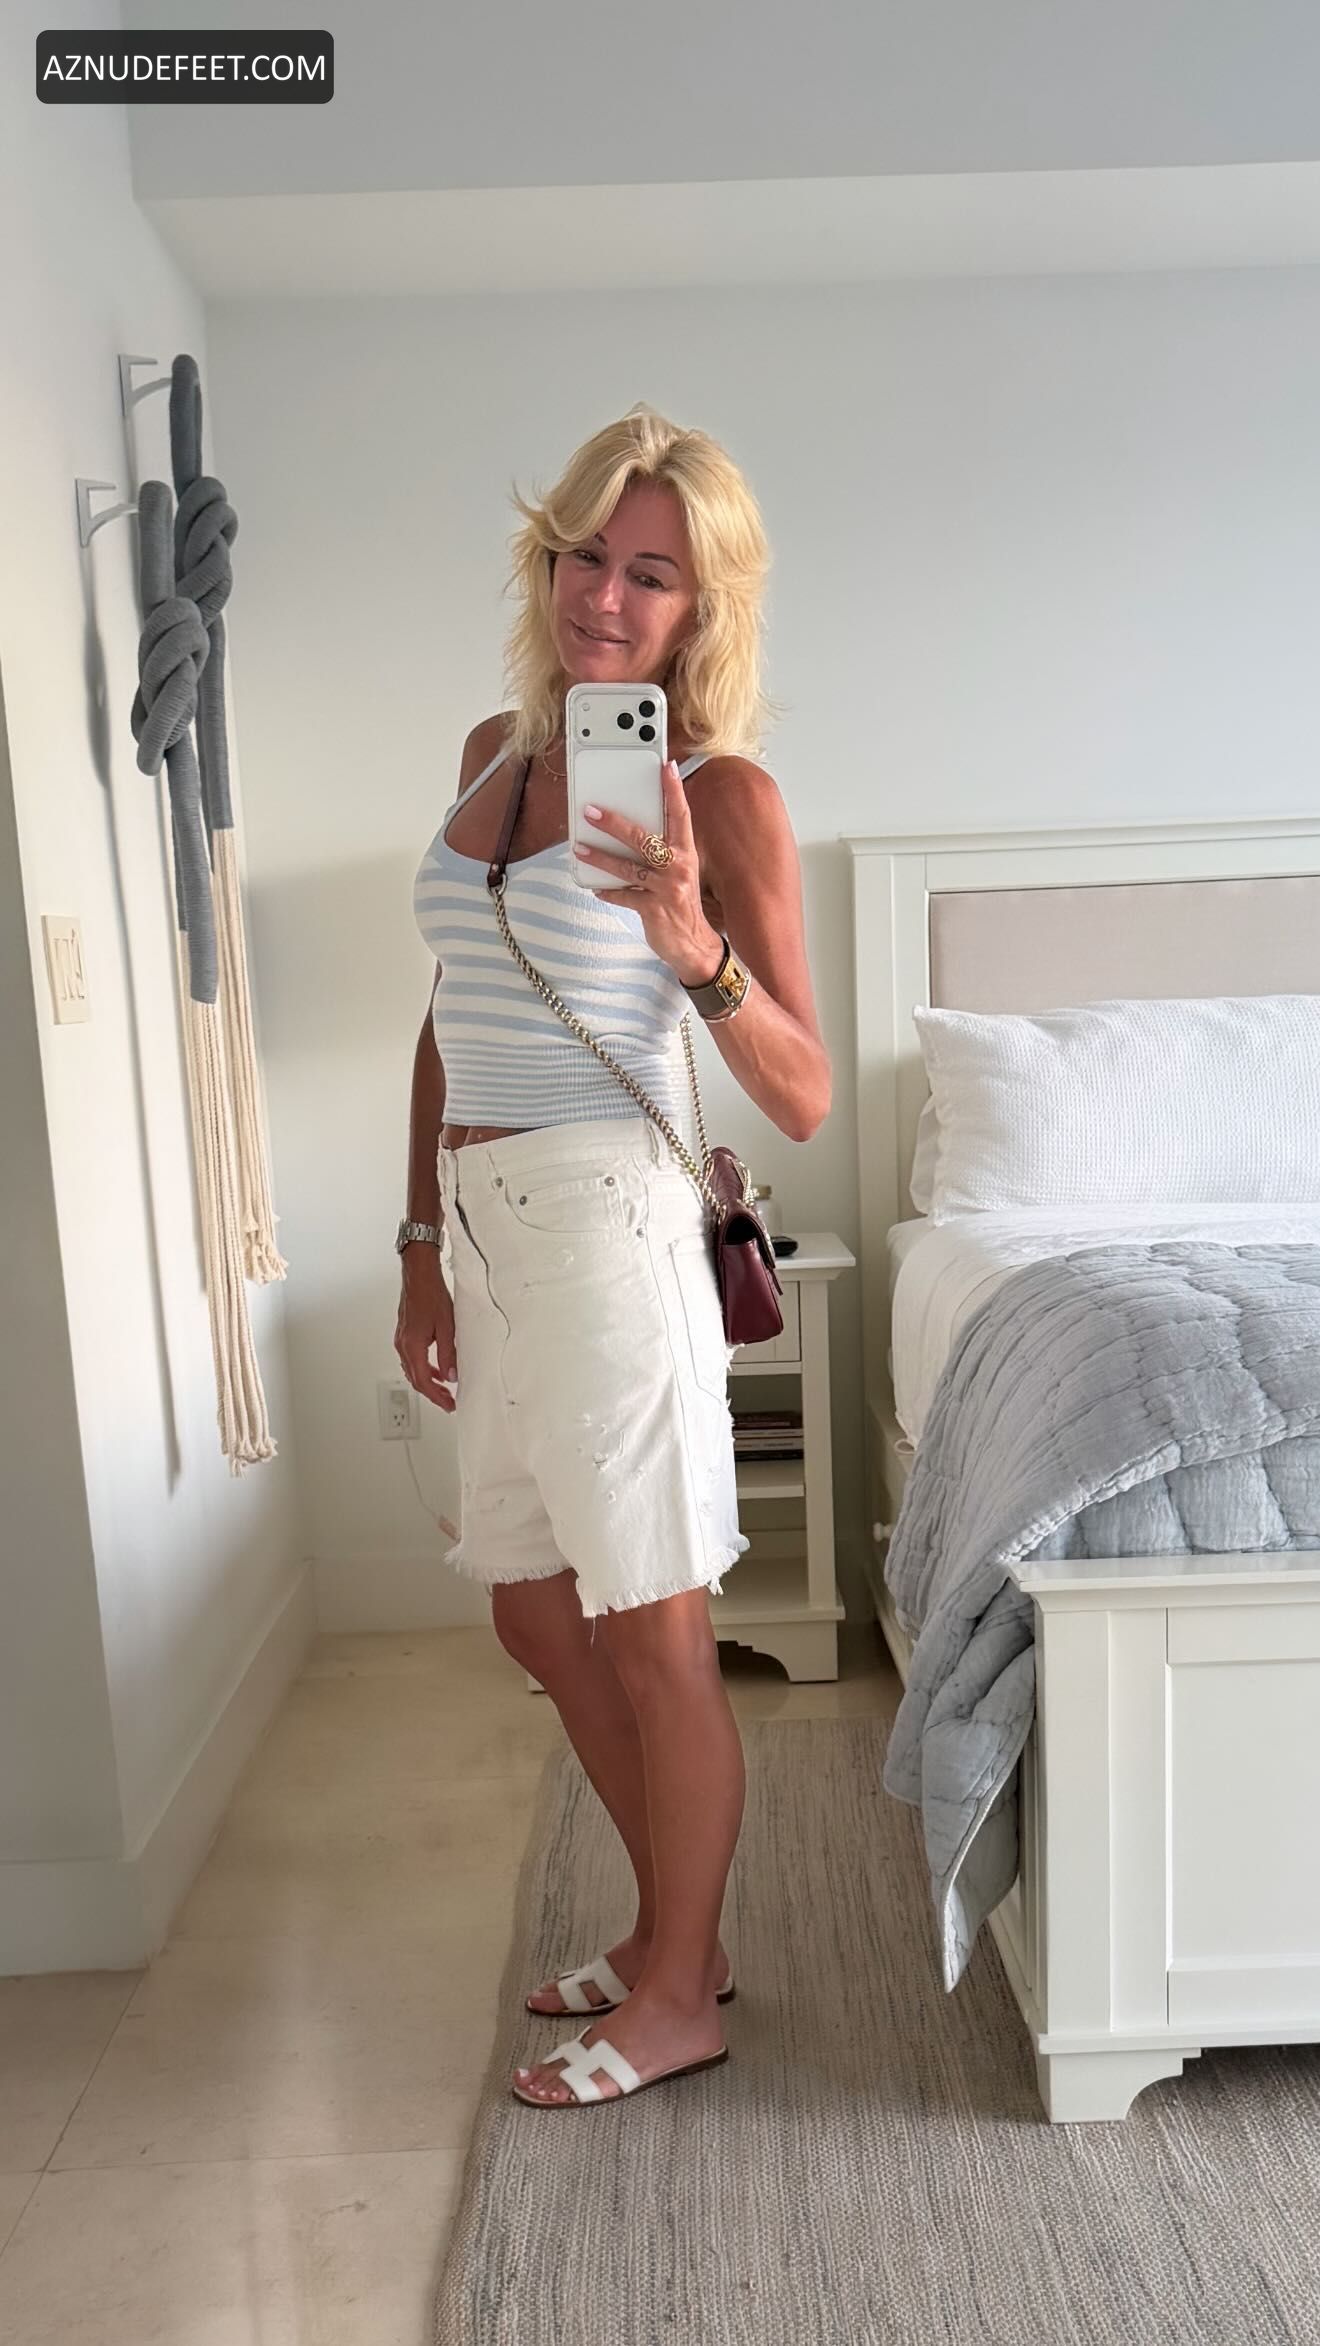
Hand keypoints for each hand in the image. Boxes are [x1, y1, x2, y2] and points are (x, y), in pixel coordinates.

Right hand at [394, 1256, 457, 1412]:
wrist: (419, 1275)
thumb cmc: (431, 1295)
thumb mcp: (447, 1328)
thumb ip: (449, 1355)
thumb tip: (452, 1376)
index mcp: (412, 1346)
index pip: (423, 1382)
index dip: (437, 1397)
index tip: (449, 1405)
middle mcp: (403, 1345)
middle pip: (416, 1379)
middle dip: (433, 1393)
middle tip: (448, 1402)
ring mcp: (401, 1339)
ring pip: (413, 1370)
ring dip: (428, 1382)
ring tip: (444, 1389)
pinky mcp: (404, 1333)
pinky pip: (412, 1359)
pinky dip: (424, 1368)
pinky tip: (436, 1368)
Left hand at [575, 759, 723, 986]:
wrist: (694, 944)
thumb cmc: (681, 902)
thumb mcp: (679, 871)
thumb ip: (662, 850)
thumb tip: (629, 829)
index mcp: (685, 852)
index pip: (680, 815)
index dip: (674, 790)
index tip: (667, 767)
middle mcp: (678, 867)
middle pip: (644, 838)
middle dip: (614, 823)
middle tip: (591, 811)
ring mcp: (666, 888)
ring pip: (627, 867)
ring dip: (600, 857)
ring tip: (579, 848)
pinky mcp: (653, 909)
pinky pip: (623, 896)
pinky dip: (608, 892)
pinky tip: (596, 888)